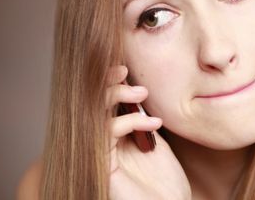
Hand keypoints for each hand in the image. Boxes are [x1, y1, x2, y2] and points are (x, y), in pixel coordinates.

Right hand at [106, 65, 191, 199]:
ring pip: (93, 115)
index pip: (99, 104)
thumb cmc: (165, 185)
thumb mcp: (153, 143)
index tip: (123, 69)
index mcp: (111, 139)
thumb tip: (136, 92)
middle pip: (89, 105)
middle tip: (124, 71)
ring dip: (115, 95)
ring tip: (141, 92)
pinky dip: (128, 121)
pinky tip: (152, 124)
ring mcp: (100, 156)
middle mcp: (101, 146)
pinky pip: (106, 133)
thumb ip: (141, 121)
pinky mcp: (102, 166)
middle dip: (105, 83)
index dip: (106, 83)